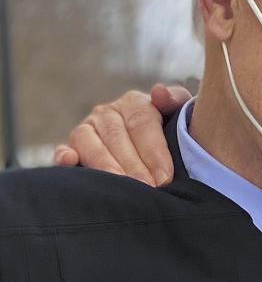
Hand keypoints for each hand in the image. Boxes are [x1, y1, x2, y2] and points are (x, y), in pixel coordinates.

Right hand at [52, 83, 192, 185]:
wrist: (155, 145)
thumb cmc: (170, 129)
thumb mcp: (178, 112)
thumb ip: (175, 100)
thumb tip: (158, 92)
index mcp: (134, 102)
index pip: (142, 123)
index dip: (154, 151)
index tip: (165, 177)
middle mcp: (107, 113)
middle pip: (118, 138)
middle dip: (134, 166)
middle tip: (149, 189)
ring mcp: (86, 129)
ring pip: (90, 144)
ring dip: (105, 165)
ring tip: (121, 186)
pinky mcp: (71, 147)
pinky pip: (63, 149)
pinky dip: (63, 156)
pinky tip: (70, 161)